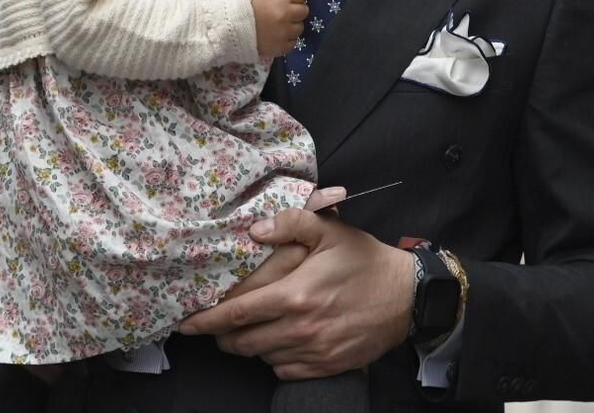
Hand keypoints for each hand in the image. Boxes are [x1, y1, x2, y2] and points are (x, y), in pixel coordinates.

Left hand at [179, 208, 414, 379]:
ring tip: (247, 330)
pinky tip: (277, 342)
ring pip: (261, 357)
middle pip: (243, 341)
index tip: (186, 322)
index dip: (207, 319)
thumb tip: (254, 229)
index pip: (238, 312)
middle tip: (215, 324)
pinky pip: (284, 371)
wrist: (406, 297)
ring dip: (248, 345)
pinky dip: (273, 359)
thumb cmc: (364, 260)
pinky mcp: (326, 367)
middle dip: (222, 335)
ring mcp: (313, 351)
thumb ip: (290, 223)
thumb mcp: (329, 231)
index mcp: (295, 294)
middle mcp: (300, 328)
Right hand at [251, 0, 313, 57]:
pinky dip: (286, 40)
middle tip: (278, 12)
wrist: (229, 24)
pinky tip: (274, 35)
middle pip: (304, 11)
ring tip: (275, 25)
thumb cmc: (249, 1)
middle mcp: (285, 14)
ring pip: (300, 28)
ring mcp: (284, 33)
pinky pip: (293, 43)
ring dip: (291, 26)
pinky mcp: (281, 47)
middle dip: (294, 10)